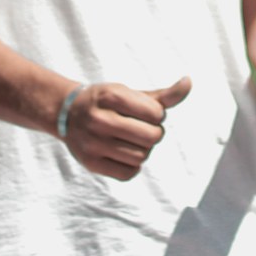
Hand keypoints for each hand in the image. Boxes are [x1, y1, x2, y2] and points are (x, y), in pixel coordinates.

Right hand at [60, 77, 191, 179]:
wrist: (66, 113)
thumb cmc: (106, 102)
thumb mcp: (130, 93)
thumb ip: (162, 95)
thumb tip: (189, 82)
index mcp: (110, 95)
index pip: (156, 113)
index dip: (157, 115)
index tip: (144, 113)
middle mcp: (99, 118)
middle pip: (151, 137)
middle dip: (153, 134)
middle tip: (141, 129)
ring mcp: (92, 142)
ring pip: (142, 157)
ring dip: (143, 150)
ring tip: (131, 141)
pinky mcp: (90, 163)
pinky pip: (129, 173)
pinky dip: (133, 166)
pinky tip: (123, 154)